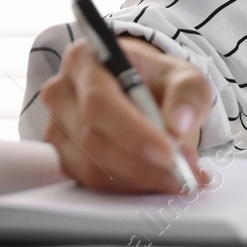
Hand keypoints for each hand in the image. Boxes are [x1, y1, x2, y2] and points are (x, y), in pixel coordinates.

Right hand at [38, 35, 214, 193]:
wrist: (144, 94)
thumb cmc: (158, 81)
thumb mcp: (185, 77)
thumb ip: (188, 94)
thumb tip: (179, 124)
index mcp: (85, 60)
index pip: (99, 100)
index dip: (132, 130)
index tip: (168, 150)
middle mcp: (62, 93)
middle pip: (94, 138)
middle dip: (144, 161)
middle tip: (185, 170)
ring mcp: (57, 128)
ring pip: (93, 167)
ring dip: (141, 178)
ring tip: (181, 177)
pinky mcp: (63, 158)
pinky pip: (92, 182)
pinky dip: (130, 187)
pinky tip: (158, 181)